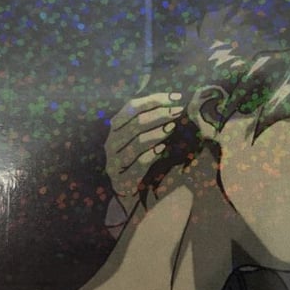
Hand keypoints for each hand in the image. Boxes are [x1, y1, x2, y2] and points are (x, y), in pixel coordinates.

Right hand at [105, 91, 183, 207]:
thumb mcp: (143, 136)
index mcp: (116, 127)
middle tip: (177, 112)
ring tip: (172, 128)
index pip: (133, 106)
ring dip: (157, 133)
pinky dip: (151, 155)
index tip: (176, 98)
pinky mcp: (121, 178)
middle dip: (159, 115)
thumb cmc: (140, 158)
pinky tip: (163, 149)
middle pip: (136, 122)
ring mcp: (114, 160)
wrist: (130, 191)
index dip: (154, 99)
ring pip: (136, 142)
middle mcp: (112, 141)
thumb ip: (151, 119)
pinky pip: (138, 163)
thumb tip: (173, 100)